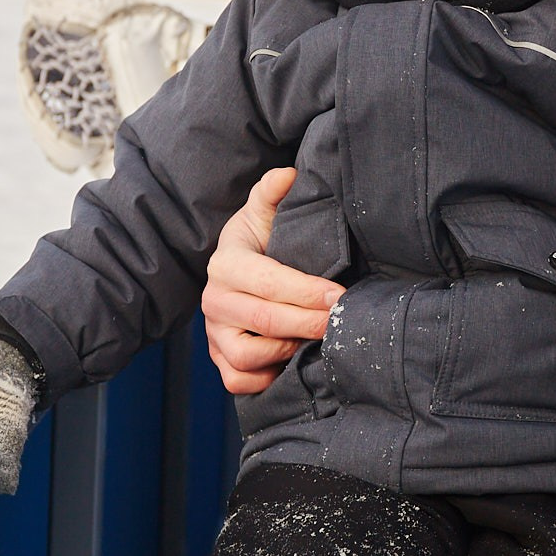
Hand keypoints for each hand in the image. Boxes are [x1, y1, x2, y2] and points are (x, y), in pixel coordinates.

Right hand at [201, 168, 341, 392]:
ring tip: (313, 338)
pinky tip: (289, 361)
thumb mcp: (263, 213)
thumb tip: (288, 175)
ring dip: (286, 349)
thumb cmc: (259, 241)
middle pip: (265, 322)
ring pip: (248, 356)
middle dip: (309, 323)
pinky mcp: (218, 358)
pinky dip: (264, 378)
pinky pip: (238, 380)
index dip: (307, 291)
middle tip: (341, 319)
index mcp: (226, 263)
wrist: (237, 268)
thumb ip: (272, 193)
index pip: (268, 282)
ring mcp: (214, 333)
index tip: (340, 295)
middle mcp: (214, 300)